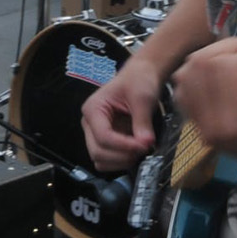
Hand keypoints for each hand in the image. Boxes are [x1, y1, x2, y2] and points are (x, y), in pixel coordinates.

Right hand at [81, 56, 162, 171]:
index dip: (123, 145)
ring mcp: (96, 133)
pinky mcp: (106, 140)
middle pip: (97, 152)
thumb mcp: (142, 98)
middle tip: (143, 148)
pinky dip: (121, 161)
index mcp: (93, 109)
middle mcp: (90, 123)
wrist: (141, 76)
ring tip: (139, 150)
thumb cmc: (138, 80)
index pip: (103, 136)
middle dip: (122, 155)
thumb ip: (142, 122)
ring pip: (100, 160)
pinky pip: (108, 160)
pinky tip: (135, 151)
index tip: (144, 145)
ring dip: (120, 161)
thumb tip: (146, 143)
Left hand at [171, 12, 236, 186]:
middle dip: (226, 49)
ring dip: (211, 58)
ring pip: (187, 75)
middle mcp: (213, 128)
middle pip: (200, 65)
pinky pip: (184, 90)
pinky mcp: (203, 129)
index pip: (223, 66)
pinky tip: (223, 74)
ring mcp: (204, 130)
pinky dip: (199, 75)